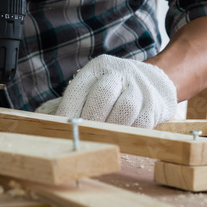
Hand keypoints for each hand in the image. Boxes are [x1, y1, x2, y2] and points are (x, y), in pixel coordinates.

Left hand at [37, 55, 178, 127]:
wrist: (156, 80)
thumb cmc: (115, 89)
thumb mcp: (95, 85)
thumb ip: (76, 103)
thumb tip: (51, 125)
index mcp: (98, 68)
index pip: (79, 89)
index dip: (67, 111)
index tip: (59, 128)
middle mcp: (119, 73)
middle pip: (103, 94)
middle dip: (90, 119)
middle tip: (83, 135)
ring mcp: (139, 87)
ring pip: (125, 108)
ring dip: (111, 127)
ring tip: (101, 138)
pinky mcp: (154, 104)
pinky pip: (141, 122)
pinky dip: (129, 132)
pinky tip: (120, 136)